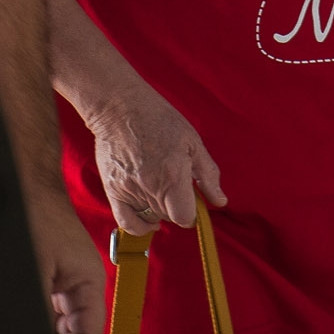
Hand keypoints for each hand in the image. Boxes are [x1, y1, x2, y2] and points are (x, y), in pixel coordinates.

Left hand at [26, 190, 106, 333]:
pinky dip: (37, 311)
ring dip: (44, 326)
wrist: (25, 182)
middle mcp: (81, 280)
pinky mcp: (49, 270)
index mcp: (89, 280)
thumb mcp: (37, 269)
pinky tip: (20, 311)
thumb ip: (40, 309)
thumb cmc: (37, 213)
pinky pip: (47, 302)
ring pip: (58, 317)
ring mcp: (64, 276)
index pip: (90, 331)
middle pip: (74, 328)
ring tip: (25, 327)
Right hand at [84, 77, 224, 236]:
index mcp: (173, 175)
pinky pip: (127, 222)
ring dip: (159, 210)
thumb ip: (208, 175)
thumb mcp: (192, 142)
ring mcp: (130, 190)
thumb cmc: (159, 120)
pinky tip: (148, 218)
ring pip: (151, 218)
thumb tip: (220, 201)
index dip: (192, 213)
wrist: (121, 108)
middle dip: (177, 206)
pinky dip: (139, 226)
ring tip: (160, 187)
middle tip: (175, 185)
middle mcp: (151, 187)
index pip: (185, 217)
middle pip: (169, 217)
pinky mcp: (113, 190)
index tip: (192, 202)